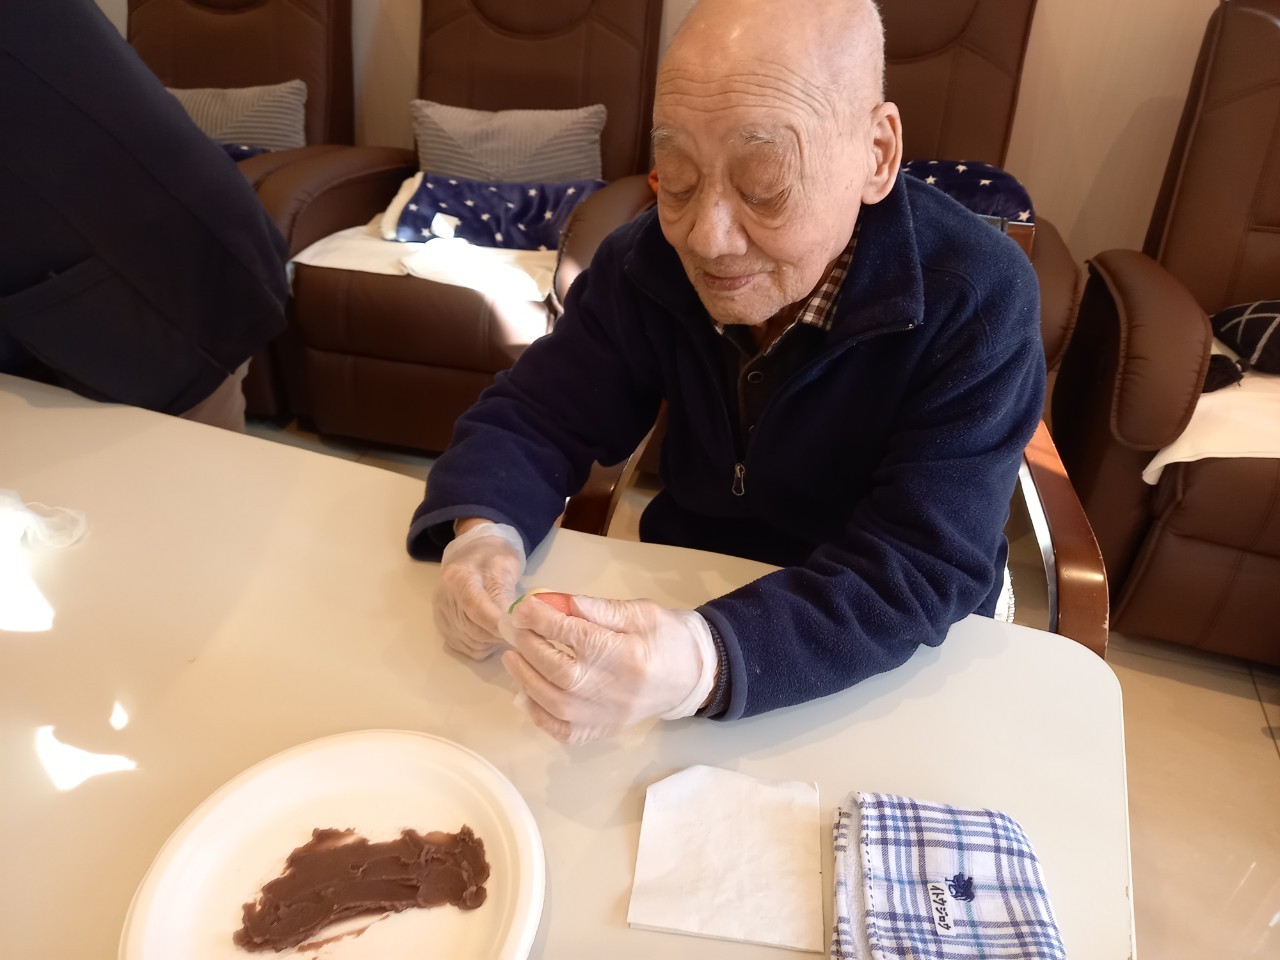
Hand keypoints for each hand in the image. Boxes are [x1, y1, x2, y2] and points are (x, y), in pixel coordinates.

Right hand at [434, 521, 525, 659]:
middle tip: (519, 629)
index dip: (496, 623)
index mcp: (457, 578)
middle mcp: (444, 599)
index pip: (475, 607)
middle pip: (474, 629)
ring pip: (473, 642)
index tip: (517, 630)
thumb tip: (513, 624)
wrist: (471, 554)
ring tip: (507, 626)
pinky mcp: (445, 629)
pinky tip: (493, 632)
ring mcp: (442, 616)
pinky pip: (468, 648)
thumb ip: (507, 594)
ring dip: (494, 640)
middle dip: (500, 633)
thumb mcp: (505, 565)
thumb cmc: (492, 557)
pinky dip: (485, 645)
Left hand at [499, 595, 716, 743]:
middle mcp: (616, 691)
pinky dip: (537, 713)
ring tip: (513, 655)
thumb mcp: (640, 612)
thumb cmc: (666, 637)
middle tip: (515, 628)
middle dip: (530, 646)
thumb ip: (600, 609)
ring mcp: (607, 717)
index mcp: (630, 656)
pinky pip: (561, 730)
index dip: (545, 620)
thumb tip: (559, 602)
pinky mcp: (601, 731)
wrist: (691, 676)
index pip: (578, 638)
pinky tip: (526, 692)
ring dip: (526, 678)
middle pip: (560, 671)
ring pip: (554, 703)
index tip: (524, 606)